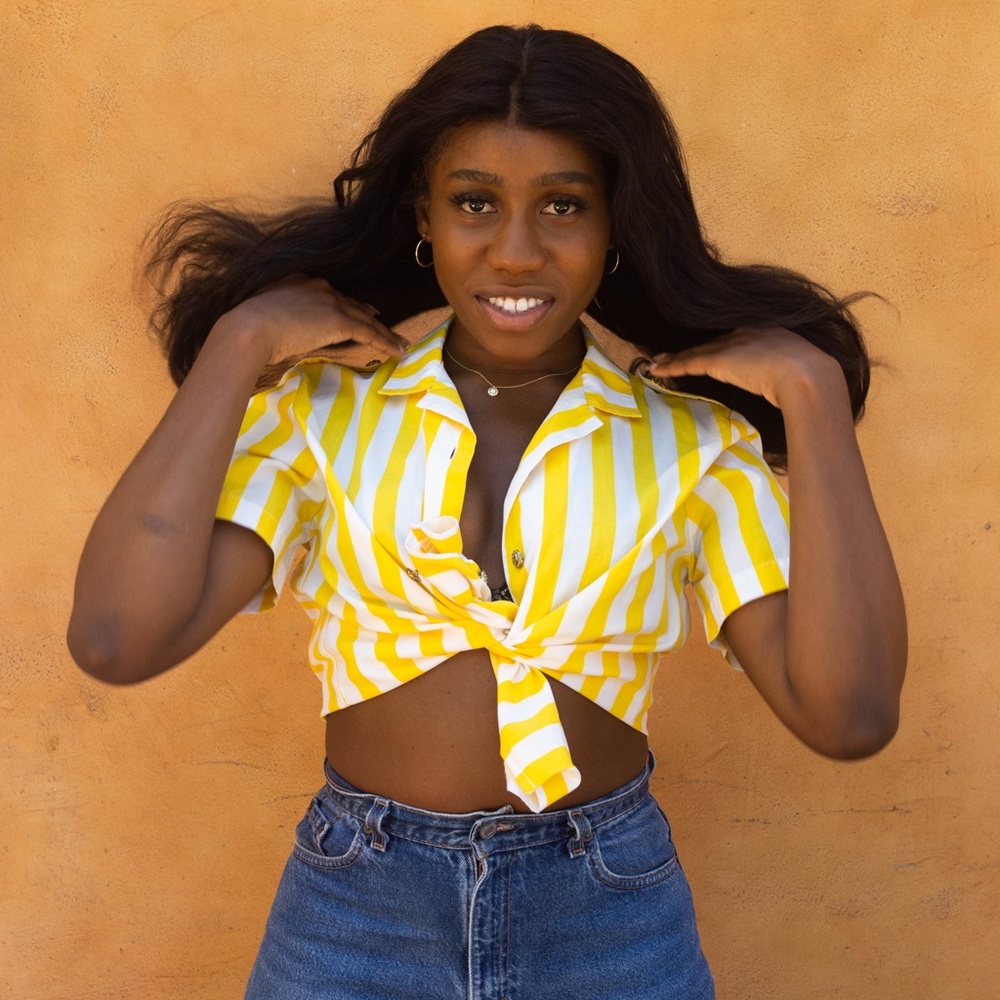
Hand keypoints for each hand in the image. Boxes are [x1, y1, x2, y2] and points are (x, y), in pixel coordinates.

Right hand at [210, 275, 408, 367]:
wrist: (249, 328)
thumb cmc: (249, 328)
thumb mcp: (268, 317)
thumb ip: (284, 320)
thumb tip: (290, 334)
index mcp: (303, 283)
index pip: (335, 298)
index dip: (352, 308)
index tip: (366, 315)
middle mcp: (320, 288)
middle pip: (354, 306)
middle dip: (373, 320)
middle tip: (389, 332)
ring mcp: (331, 302)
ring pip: (366, 320)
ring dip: (385, 334)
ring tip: (400, 346)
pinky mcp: (339, 320)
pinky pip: (368, 332)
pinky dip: (384, 342)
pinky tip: (395, 352)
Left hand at [646, 326, 843, 410]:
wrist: (808, 376)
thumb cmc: (810, 379)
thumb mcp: (799, 369)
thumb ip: (786, 373)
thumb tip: (784, 389)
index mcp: (767, 330)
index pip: (733, 339)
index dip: (716, 347)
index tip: (705, 352)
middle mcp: (747, 332)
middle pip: (711, 343)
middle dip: (693, 350)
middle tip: (670, 355)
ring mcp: (733, 344)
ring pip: (697, 352)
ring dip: (675, 359)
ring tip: (657, 363)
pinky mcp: (720, 360)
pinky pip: (690, 362)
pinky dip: (672, 366)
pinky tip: (657, 369)